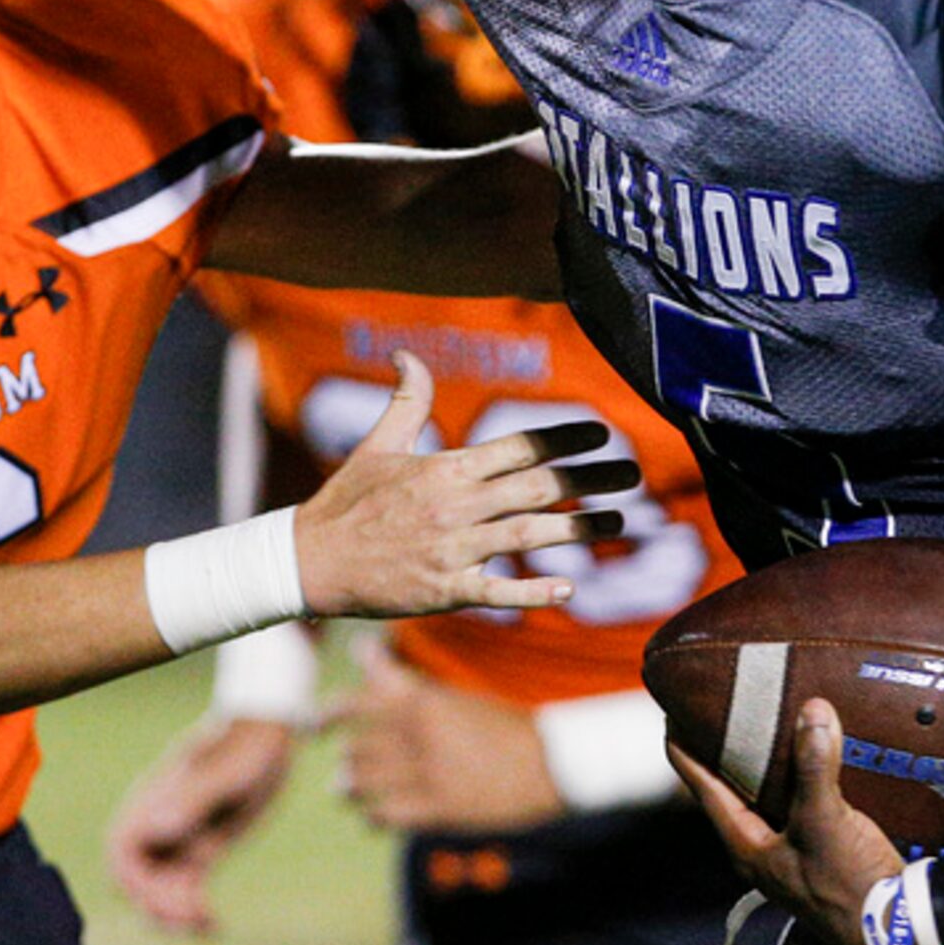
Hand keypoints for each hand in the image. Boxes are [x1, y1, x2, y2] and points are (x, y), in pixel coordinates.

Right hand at [106, 716, 298, 934]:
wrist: (268, 735)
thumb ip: (192, 798)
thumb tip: (157, 827)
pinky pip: (187, 888)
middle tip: (194, 919)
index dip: (136, 882)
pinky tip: (217, 925)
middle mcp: (160, 823)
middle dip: (158, 906)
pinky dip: (195, 910)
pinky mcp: (202, 849)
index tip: (167, 897)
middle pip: (138, 879)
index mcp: (153, 801)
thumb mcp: (227, 772)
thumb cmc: (246, 745)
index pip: (123, 853)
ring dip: (176, 914)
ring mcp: (180, 838)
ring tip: (208, 925)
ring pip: (161, 890)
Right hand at [294, 352, 633, 618]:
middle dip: (591, 478)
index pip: (518, 446)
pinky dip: (532, 591)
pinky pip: (496, 590)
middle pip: (537, 487)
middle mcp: (453, 505)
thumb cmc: (345, 502)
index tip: (603, 431)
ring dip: (579, 528)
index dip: (564, 436)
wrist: (308, 561)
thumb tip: (406, 353)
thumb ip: (406, 400)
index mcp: (444, 468)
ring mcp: (450, 549)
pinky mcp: (442, 590)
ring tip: (620, 522)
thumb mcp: (376, 445)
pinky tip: (568, 589)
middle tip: (634, 474)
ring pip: (527, 533)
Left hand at [331, 640, 563, 833]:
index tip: (315, 719)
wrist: (551, 766)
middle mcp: (418, 736)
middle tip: (335, 755)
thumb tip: (363, 651)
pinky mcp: (436, 810)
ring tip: (341, 786)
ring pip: (365, 779)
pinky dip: (371, 815)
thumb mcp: (453, 698)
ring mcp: (425, 775)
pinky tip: (369, 817)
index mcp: (424, 702)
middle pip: (359, 743)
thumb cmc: (504, 726)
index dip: (332, 712)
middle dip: (343, 750)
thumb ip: (404, 682)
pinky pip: (385, 814)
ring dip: (349, 782)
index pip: (360, 701)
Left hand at [668, 698, 901, 944]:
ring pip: (769, 795)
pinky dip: (802, 776)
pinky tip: (814, 753)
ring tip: (767, 720)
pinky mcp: (823, 851)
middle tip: (724, 707)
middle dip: (728, 750)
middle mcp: (762, 850)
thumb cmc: (848, 885)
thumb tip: (812, 709)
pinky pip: (802, 802)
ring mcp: (792, 852)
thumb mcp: (824, 820)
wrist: (899, 932)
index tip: (674, 713)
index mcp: (746, 846)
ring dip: (768, 761)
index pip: (703, 788)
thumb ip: (815, 766)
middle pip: (732, 789)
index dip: (686, 750)